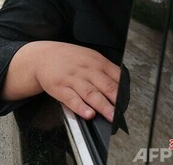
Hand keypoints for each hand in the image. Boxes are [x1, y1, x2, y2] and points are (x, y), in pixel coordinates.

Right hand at [3, 41, 120, 121]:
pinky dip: (80, 107)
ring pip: (90, 93)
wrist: (42, 56)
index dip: (124, 91)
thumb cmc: (68, 59)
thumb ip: (106, 70)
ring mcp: (72, 79)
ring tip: (110, 116)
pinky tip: (87, 113)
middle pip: (105, 86)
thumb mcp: (89, 57)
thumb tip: (123, 86)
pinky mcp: (59, 88)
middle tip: (124, 113)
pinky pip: (71, 99)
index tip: (130, 103)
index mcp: (96, 62)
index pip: (116, 76)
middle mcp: (86, 70)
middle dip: (116, 101)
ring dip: (102, 106)